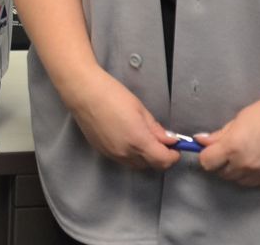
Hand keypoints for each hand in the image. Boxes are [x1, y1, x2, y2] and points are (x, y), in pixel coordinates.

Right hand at [60, 67, 181, 170]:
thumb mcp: (140, 109)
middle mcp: (125, 153)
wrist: (83, 93)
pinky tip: (128, 138)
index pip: (163, 160)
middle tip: (162, 141)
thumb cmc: (112, 95)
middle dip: (160, 156)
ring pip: (137, 165)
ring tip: (144, 138)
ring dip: (146, 157)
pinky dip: (131, 154)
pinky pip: (123, 160)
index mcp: (138, 141)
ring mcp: (113, 155)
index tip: (176, 147)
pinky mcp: (103, 152)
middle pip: (151, 165)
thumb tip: (170, 140)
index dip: (173, 156)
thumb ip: (156, 129)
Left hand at [192, 92, 259, 187]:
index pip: (207, 163)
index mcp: (232, 148)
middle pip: (223, 174)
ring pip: (240, 181)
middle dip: (223, 164)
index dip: (208, 156)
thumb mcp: (238, 120)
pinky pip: (259, 183)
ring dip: (239, 172)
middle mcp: (245, 166)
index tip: (213, 151)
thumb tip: (199, 141)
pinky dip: (257, 176)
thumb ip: (218, 135)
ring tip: (249, 156)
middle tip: (233, 152)